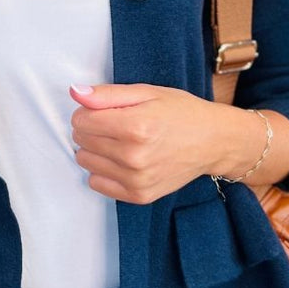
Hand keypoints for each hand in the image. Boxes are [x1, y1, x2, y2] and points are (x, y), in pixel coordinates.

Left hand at [68, 82, 222, 202]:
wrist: (213, 142)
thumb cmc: (181, 112)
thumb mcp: (147, 92)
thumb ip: (107, 94)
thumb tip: (75, 92)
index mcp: (135, 126)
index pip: (80, 119)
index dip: (88, 110)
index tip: (105, 109)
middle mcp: (133, 156)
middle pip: (81, 140)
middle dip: (91, 128)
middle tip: (116, 123)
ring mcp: (136, 179)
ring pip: (85, 161)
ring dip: (95, 149)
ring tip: (119, 141)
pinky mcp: (138, 195)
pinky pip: (96, 183)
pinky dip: (103, 170)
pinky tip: (120, 160)